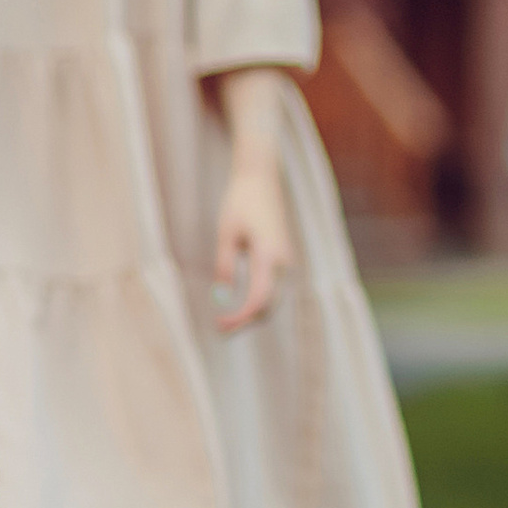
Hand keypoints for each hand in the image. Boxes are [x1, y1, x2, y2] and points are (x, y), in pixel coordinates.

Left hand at [213, 150, 295, 332]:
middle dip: (246, 321)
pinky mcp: (283, 259)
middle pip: (269, 306)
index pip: (258, 299)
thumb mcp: (226, 234)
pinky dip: (259, 302)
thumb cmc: (240, 202)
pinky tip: (240, 306)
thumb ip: (226, 266)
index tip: (221, 324)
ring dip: (252, 314)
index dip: (240, 317)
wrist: (261, 178)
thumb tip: (223, 297)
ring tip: (228, 321)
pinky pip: (274, 289)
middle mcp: (283, 262)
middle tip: (220, 329)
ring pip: (274, 300)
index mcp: (269, 255)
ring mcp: (286, 261)